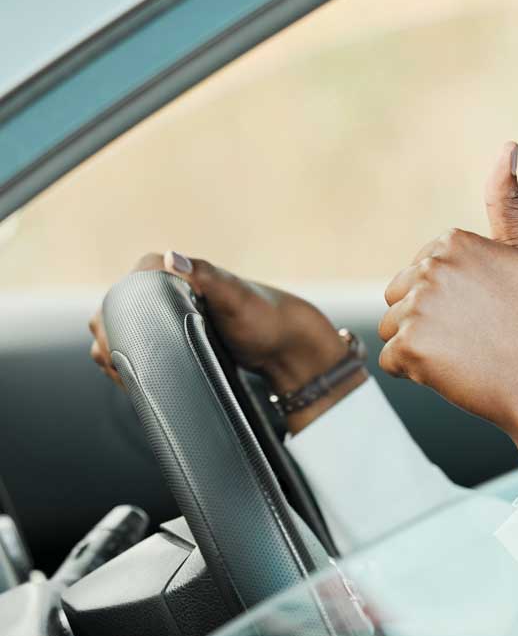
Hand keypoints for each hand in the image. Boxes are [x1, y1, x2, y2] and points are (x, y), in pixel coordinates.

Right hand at [88, 252, 363, 432]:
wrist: (288, 345)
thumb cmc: (266, 318)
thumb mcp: (235, 298)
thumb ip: (206, 276)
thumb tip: (170, 257)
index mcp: (178, 271)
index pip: (125, 286)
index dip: (112, 314)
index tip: (113, 343)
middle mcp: (171, 288)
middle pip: (119, 311)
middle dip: (111, 338)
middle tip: (116, 367)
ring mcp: (173, 314)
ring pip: (128, 330)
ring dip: (118, 351)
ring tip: (124, 377)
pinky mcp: (179, 335)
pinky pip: (145, 345)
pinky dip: (134, 359)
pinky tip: (134, 378)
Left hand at [377, 141, 517, 463]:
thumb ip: (507, 201)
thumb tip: (508, 146)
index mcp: (454, 241)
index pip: (423, 270)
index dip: (452, 296)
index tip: (485, 309)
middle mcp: (432, 266)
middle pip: (401, 295)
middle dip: (429, 317)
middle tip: (475, 334)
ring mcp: (418, 307)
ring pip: (393, 326)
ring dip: (420, 344)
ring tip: (463, 352)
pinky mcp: (407, 346)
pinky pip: (390, 359)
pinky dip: (415, 371)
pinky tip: (451, 370)